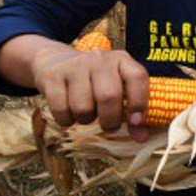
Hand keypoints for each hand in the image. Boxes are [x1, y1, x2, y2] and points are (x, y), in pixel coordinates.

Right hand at [28, 43, 149, 141]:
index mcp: (122, 60)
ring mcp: (75, 65)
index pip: (137, 77)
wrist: (57, 61)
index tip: (135, 121)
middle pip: (109, 96)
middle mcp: (100, 59)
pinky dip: (66, 120)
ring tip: (87, 112)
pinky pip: (61, 110)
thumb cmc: (95, 81)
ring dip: (86, 120)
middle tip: (109, 125)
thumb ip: (132, 113)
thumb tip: (142, 137)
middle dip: (110, 120)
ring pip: (83, 107)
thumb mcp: (117, 88)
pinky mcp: (53, 75)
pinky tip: (69, 112)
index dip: (139, 102)